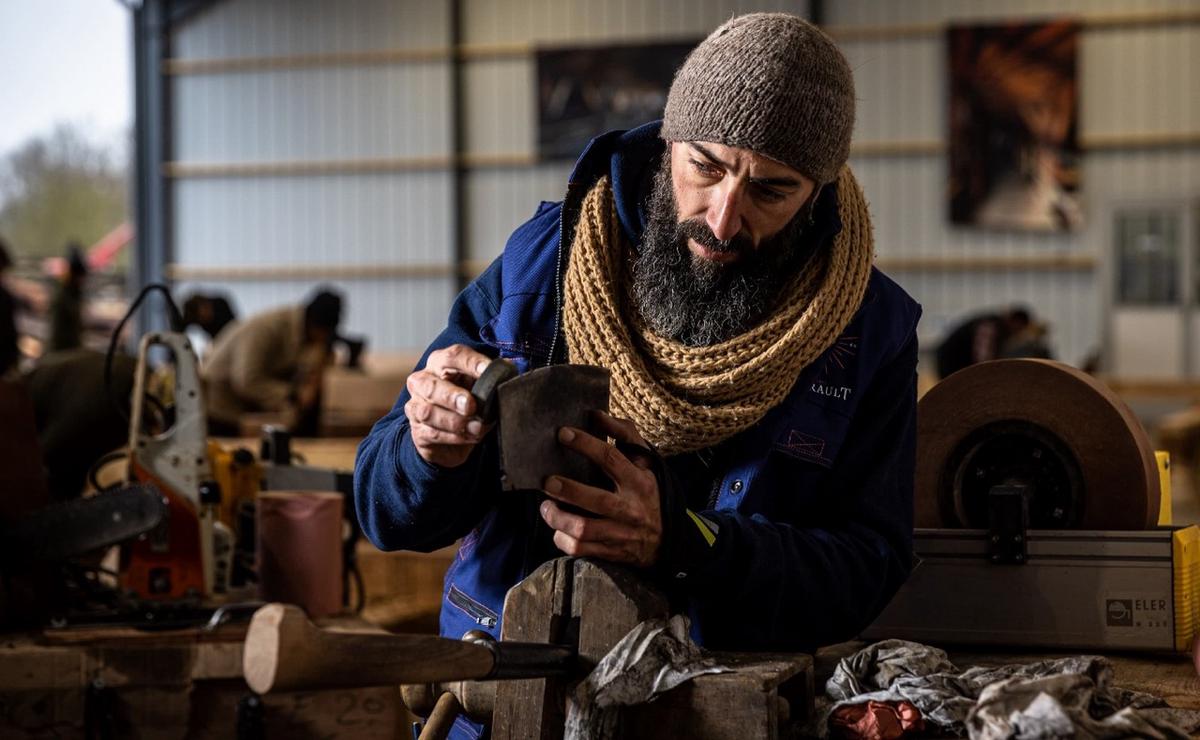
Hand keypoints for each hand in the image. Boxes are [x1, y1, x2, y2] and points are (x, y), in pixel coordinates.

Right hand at [404, 344, 493, 467]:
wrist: (451, 434)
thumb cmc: (467, 402)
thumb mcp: (479, 387)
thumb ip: (490, 380)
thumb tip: (508, 373)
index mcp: (440, 363)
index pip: (453, 356)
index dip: (471, 362)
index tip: (488, 371)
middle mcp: (422, 381)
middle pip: (431, 385)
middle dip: (451, 396)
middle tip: (470, 406)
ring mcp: (415, 406)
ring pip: (428, 412)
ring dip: (454, 421)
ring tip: (477, 427)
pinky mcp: (417, 430)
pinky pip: (432, 433)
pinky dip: (454, 437)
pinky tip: (470, 436)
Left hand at [538, 411, 661, 566]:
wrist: (669, 539)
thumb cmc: (649, 491)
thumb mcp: (646, 461)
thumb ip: (625, 434)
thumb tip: (596, 415)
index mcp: (639, 481)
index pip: (611, 458)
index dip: (585, 444)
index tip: (562, 433)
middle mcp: (630, 508)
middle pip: (595, 500)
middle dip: (567, 490)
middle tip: (547, 481)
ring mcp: (621, 533)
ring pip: (584, 529)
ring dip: (559, 518)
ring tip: (546, 507)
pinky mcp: (612, 552)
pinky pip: (582, 549)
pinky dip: (564, 540)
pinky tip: (558, 530)